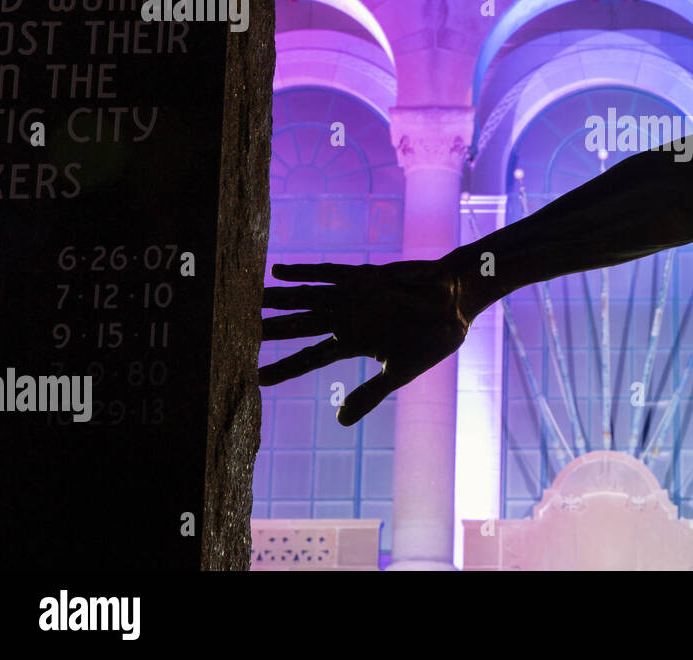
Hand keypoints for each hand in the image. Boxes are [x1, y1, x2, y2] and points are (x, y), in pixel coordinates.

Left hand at [260, 259, 470, 424]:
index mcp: (355, 343)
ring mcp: (354, 297)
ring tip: (248, 298)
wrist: (457, 302)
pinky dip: (304, 271)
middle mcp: (347, 319)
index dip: (284, 368)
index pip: (311, 358)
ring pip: (307, 298)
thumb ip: (370, 394)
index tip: (255, 378)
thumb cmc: (433, 337)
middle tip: (234, 331)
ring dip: (278, 298)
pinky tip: (279, 270)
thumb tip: (339, 422)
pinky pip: (328, 273)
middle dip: (269, 330)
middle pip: (299, 326)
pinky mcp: (365, 277)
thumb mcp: (400, 372)